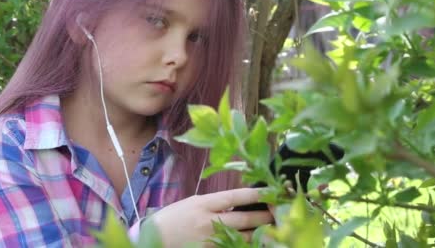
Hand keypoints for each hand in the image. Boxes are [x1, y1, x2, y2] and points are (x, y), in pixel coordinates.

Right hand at [148, 188, 272, 246]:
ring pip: (244, 236)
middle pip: (245, 218)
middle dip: (265, 215)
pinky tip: (254, 241)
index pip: (235, 196)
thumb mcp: (193, 203)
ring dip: (260, 232)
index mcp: (204, 204)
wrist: (156, 238)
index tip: (270, 191)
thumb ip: (214, 203)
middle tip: (278, 213)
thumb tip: (237, 203)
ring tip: (272, 228)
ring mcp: (211, 240)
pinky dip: (245, 244)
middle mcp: (209, 221)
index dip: (255, 194)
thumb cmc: (173, 217)